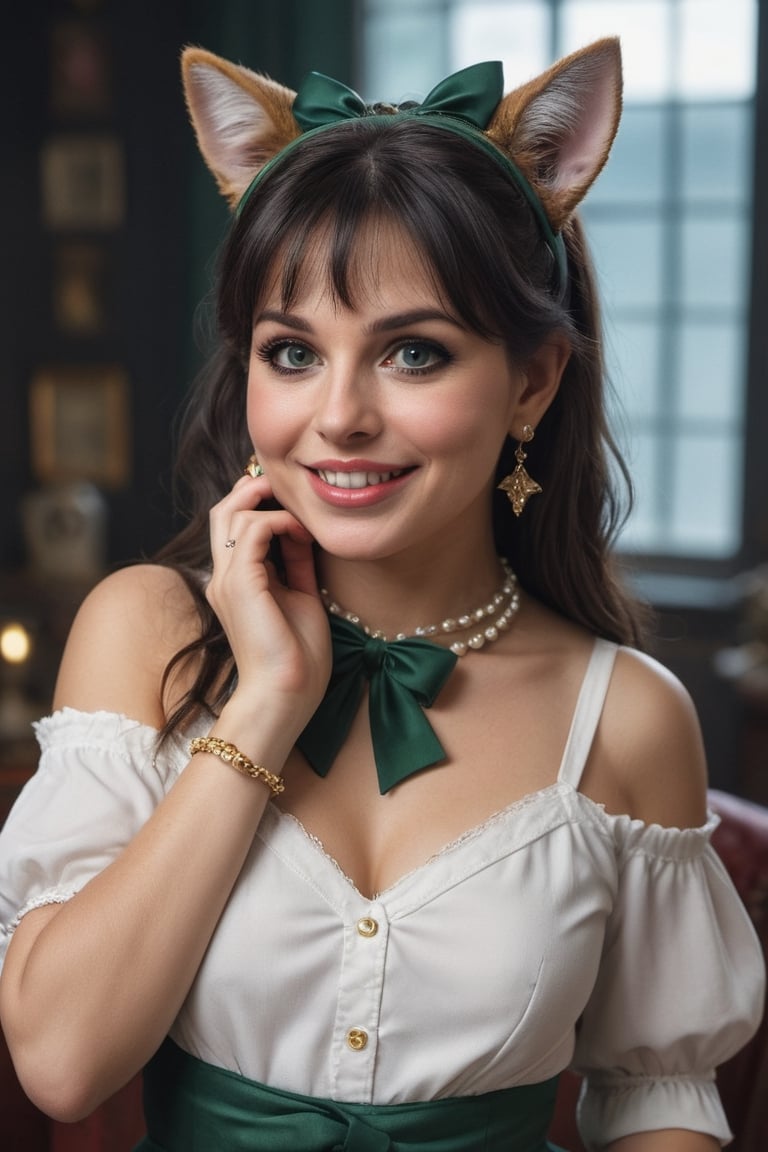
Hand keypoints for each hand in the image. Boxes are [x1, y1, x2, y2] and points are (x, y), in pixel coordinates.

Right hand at [206, 473, 330, 732]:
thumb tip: (303, 532)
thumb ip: (296, 565)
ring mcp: (227, 580)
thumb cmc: (297, 660)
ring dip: (272, 504)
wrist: (284, 696)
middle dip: (254, 491)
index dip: (260, 506)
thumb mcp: (301, 598)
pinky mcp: (240, 584)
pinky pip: (253, 529)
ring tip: (303, 517)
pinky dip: (279, 521)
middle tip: (288, 489)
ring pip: (232, 513)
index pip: (235, 528)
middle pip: (224, 512)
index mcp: (236, 584)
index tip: (297, 506)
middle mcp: (223, 578)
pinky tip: (302, 533)